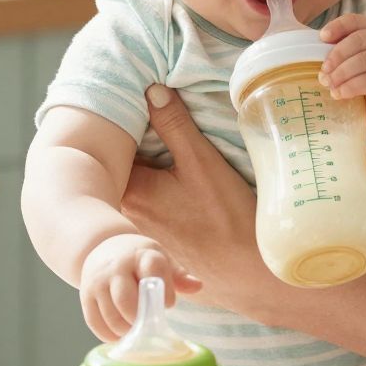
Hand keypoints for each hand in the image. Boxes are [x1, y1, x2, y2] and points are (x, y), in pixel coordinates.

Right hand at [79, 233, 201, 342]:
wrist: (102, 247)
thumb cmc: (139, 259)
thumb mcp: (160, 259)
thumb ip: (178, 275)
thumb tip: (197, 286)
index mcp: (141, 255)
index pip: (153, 273)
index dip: (163, 293)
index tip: (167, 304)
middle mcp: (116, 266)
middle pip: (126, 301)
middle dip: (141, 319)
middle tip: (149, 324)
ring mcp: (98, 281)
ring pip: (111, 316)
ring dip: (126, 331)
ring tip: (136, 330)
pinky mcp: (85, 295)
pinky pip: (95, 323)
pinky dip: (109, 335)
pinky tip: (120, 334)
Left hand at [122, 88, 275, 318]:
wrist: (250, 275)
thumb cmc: (227, 217)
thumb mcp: (202, 161)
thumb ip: (174, 124)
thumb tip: (151, 90)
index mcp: (132, 191)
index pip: (114, 148)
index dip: (126, 124)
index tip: (137, 105)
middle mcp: (127, 215)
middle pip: (123, 169)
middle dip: (136, 146)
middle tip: (152, 121)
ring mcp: (142, 232)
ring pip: (137, 190)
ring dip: (148, 171)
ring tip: (168, 151)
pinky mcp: (159, 243)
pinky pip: (150, 210)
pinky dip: (159, 194)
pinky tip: (181, 189)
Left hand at [319, 15, 365, 132]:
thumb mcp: (356, 67)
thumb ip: (342, 57)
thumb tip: (312, 53)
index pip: (357, 21)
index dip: (338, 26)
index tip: (322, 37)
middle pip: (359, 40)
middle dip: (336, 55)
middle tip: (323, 71)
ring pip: (364, 60)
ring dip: (341, 73)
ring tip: (328, 85)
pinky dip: (351, 86)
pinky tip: (339, 94)